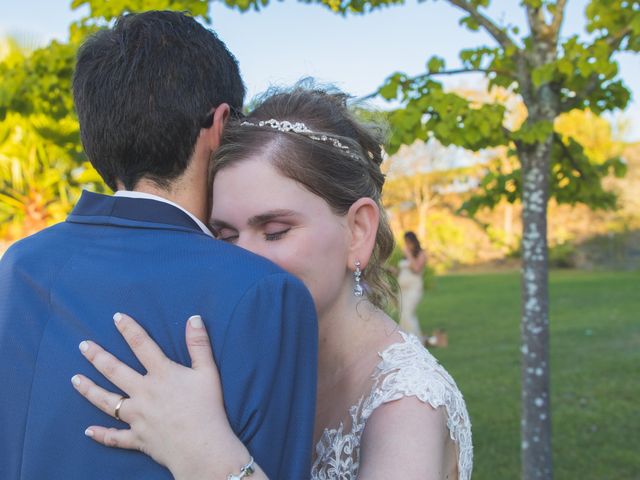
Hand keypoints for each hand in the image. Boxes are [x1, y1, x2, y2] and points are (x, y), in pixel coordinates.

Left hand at [71, 313, 248, 479]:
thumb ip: (199, 344)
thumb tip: (194, 318)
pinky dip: (102, 435)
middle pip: (115, 371)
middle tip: (83, 346)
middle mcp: (143, 392)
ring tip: (75, 379)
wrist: (201, 447)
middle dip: (97, 356)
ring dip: (89, 390)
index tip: (116, 317)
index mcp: (161, 374)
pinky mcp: (137, 438)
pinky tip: (89, 431)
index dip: (129, 329)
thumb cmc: (207, 408)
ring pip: (107, 401)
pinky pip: (115, 437)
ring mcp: (137, 417)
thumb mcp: (208, 371)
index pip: (142, 345)